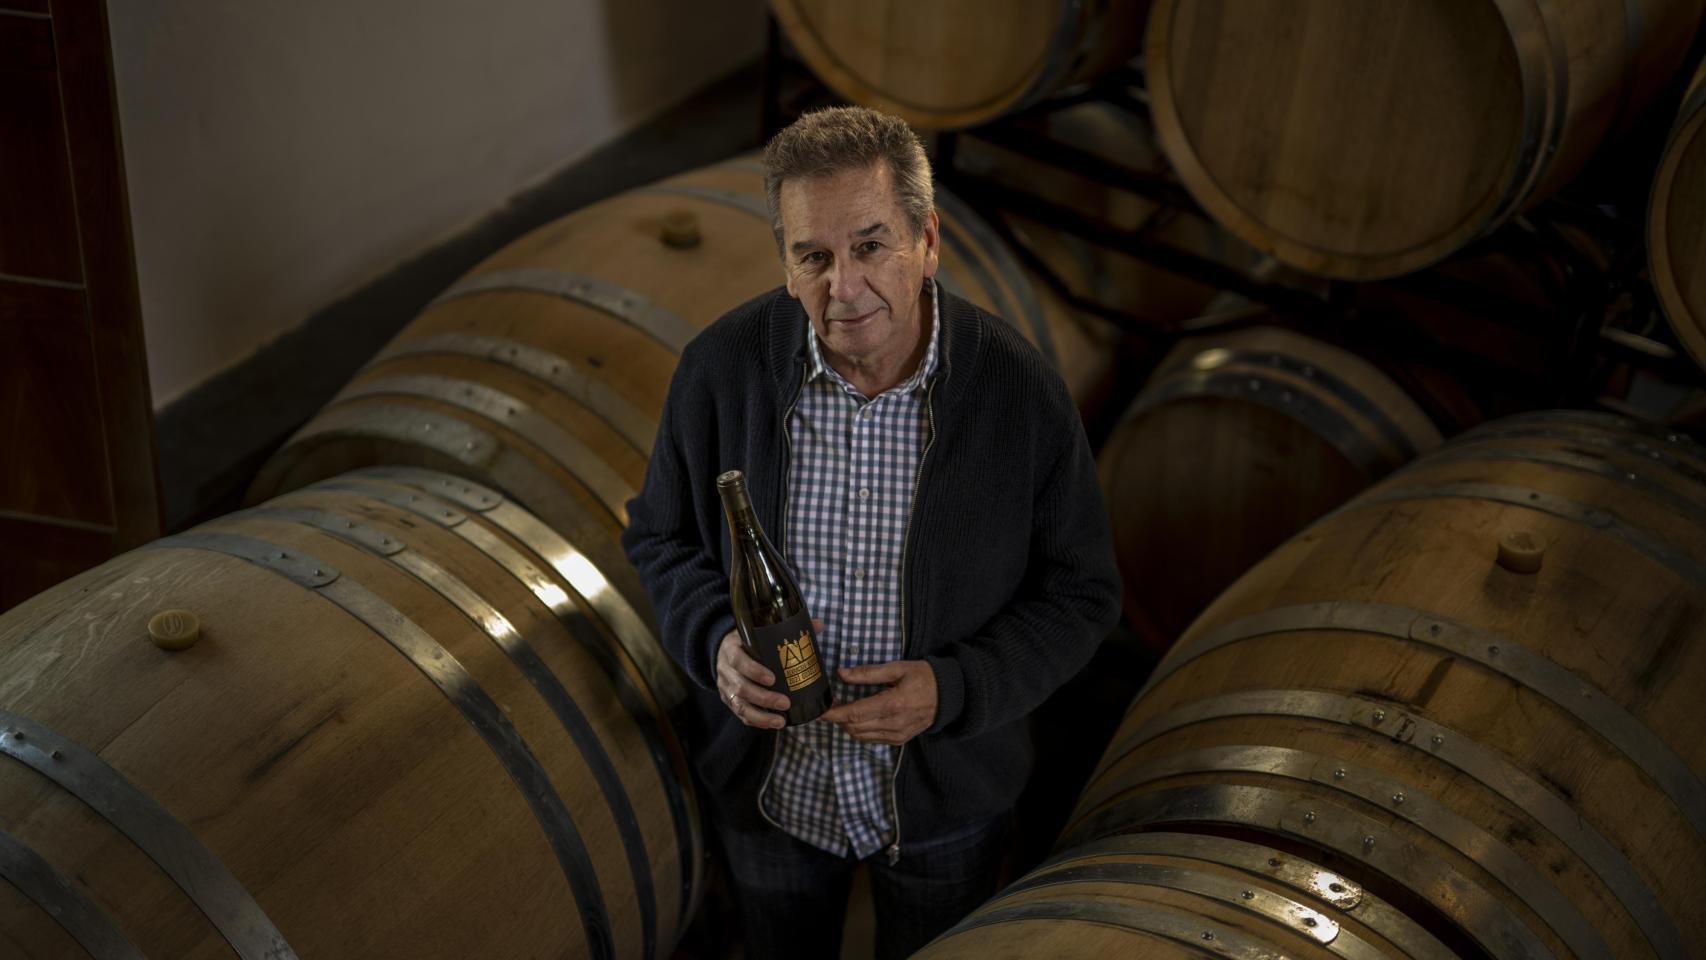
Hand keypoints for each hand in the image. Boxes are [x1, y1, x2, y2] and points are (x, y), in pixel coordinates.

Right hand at [714, 619, 825, 729]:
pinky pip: (740, 714)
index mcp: (731, 648)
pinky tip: (772, 724)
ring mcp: (726, 687)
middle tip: (785, 703)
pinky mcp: (728, 700)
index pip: (739, 660)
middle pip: (740, 687)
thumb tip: (818, 624)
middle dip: (764, 698)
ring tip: (781, 721)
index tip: (772, 678)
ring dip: (761, 715)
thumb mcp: (757, 631)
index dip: (754, 671)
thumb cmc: (747, 641)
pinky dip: (756, 721)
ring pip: (739, 705)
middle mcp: (725, 669)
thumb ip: (785, 628)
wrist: (722, 650)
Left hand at [820, 660, 936, 744]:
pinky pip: (871, 739)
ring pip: (860, 736)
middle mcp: (893, 724)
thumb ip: (868, 672)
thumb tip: (841, 673)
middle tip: (831, 703)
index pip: (854, 713)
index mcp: (892, 704)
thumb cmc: (924, 677)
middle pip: (854, 727)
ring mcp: (897, 735)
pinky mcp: (899, 740)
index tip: (819, 710)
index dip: (833, 714)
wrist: (949, 696)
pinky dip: (859, 731)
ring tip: (842, 709)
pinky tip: (858, 718)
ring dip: (847, 724)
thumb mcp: (898, 668)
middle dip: (837, 718)